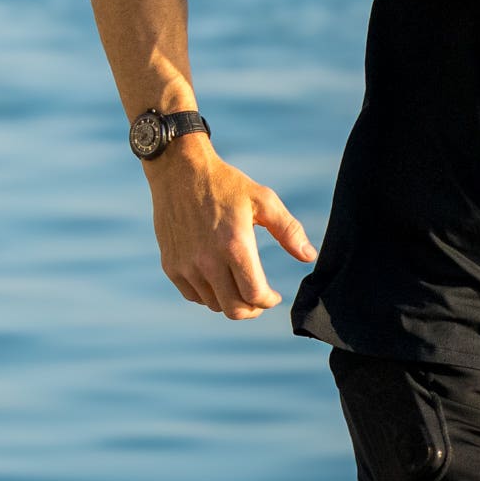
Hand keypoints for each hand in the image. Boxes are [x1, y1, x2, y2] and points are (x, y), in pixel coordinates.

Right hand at [150, 140, 316, 319]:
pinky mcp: (170, 265)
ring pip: (213, 304)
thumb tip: (308, 256)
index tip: (273, 295)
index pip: (254, 295)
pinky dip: (208, 295)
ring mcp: (186, 265)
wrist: (179, 171)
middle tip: (258, 299)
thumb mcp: (263, 200)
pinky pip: (193, 296)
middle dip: (252, 309)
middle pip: (234, 309)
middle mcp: (207, 260)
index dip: (268, 301)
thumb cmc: (225, 184)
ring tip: (238, 285)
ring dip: (230, 300)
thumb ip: (288, 230)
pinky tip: (217, 280)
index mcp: (234, 246)